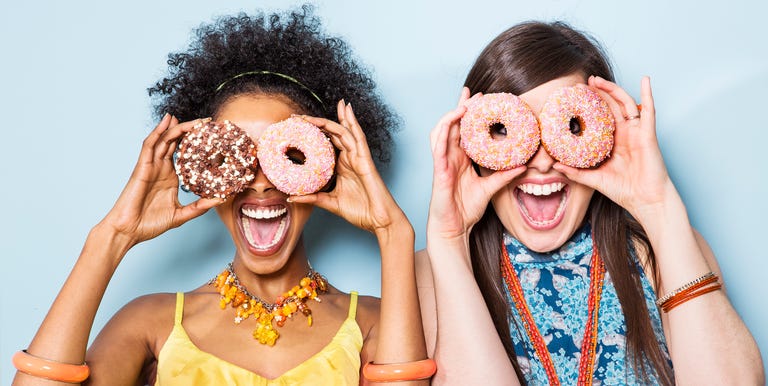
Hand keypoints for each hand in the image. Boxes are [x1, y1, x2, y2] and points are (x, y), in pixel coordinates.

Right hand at [99, 114, 222, 245]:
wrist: (128, 231)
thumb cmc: (150, 224)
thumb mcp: (181, 215)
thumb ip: (199, 207)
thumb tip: (220, 200)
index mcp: (170, 176)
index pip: (184, 153)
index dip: (196, 143)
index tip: (212, 136)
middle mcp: (161, 168)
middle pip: (175, 142)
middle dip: (189, 130)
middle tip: (206, 121)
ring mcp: (151, 166)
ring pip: (164, 140)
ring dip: (175, 127)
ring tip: (189, 117)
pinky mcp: (141, 167)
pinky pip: (149, 145)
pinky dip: (158, 132)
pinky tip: (166, 121)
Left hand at [289, 101, 407, 233]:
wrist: (379, 221)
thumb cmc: (360, 211)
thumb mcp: (330, 203)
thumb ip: (313, 197)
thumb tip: (292, 197)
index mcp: (342, 166)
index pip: (326, 144)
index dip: (313, 133)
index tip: (295, 127)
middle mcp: (350, 158)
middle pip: (334, 134)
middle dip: (318, 122)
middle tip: (298, 115)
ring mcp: (358, 158)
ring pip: (346, 131)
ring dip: (338, 116)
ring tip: (335, 102)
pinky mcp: (365, 160)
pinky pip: (358, 138)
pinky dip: (353, 122)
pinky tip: (348, 110)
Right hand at [428, 87, 524, 240]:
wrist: (454, 228)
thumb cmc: (466, 210)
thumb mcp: (490, 188)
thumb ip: (504, 176)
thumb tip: (525, 166)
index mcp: (460, 159)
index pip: (464, 130)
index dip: (470, 114)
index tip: (482, 99)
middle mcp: (450, 156)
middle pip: (453, 125)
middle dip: (462, 106)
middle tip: (475, 94)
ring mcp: (443, 161)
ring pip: (442, 130)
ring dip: (452, 114)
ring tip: (466, 103)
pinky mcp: (439, 169)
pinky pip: (439, 145)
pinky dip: (445, 129)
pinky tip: (454, 118)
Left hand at [553, 76, 675, 220]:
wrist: (645, 201)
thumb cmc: (623, 191)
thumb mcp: (593, 179)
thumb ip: (575, 172)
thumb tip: (554, 165)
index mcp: (613, 141)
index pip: (599, 118)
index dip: (588, 106)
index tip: (573, 98)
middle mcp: (625, 133)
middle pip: (610, 106)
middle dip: (596, 93)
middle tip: (580, 84)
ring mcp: (637, 132)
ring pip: (624, 103)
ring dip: (612, 89)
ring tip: (597, 80)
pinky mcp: (648, 134)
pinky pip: (649, 110)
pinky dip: (648, 94)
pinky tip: (646, 80)